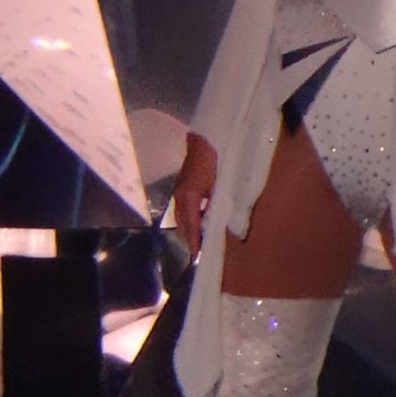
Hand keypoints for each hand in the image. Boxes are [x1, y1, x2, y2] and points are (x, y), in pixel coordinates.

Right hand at [173, 132, 216, 257]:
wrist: (203, 141)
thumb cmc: (212, 162)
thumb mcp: (217, 185)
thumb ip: (215, 205)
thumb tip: (216, 222)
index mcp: (189, 197)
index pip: (191, 225)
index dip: (194, 241)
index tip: (196, 255)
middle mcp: (180, 198)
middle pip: (183, 224)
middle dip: (190, 239)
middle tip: (198, 253)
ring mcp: (178, 193)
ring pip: (181, 218)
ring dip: (188, 230)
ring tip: (197, 242)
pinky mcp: (180, 190)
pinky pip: (183, 211)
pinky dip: (189, 220)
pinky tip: (197, 224)